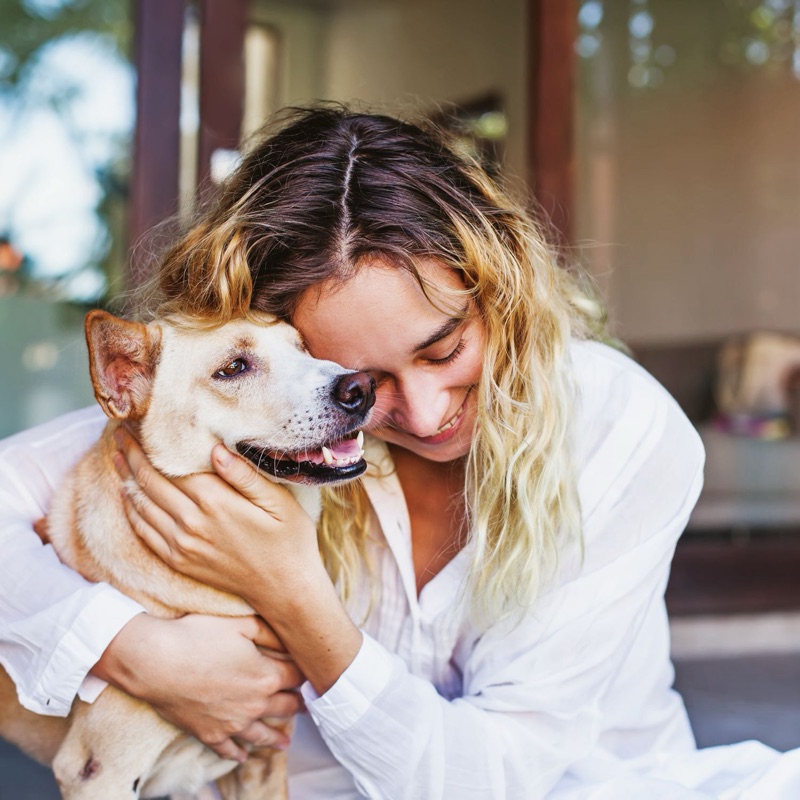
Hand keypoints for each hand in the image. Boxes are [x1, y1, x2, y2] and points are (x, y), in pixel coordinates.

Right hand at [92, 613, 303, 760]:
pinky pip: (229, 749)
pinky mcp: (209, 734)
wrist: (157, 662)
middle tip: (304, 706)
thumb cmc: (198, 637)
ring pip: (262, 734)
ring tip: (285, 743)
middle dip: (297, 705)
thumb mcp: (241, 624)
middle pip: (286, 707)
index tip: (308, 672)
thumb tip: (291, 640)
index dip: (304, 673)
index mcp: (267, 676)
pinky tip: (243, 756)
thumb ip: (270, 632)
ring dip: (276, 738)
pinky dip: (238, 754)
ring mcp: (232, 723)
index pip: (297, 677)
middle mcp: (255, 704)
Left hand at [113, 427, 321, 611]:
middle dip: (132, 455)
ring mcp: (182, 545)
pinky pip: (144, 532)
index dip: (150, 444)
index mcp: (217, 503)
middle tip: (120, 432)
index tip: (139, 423)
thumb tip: (215, 449)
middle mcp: (192, 523)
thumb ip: (245, 476)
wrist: (285, 590)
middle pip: (150, 482)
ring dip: (126, 479)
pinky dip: (132, 510)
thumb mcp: (279, 502)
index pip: (171, 466)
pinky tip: (129, 495)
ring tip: (118, 456)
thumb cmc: (289, 541)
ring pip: (142, 505)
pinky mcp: (179, 561)